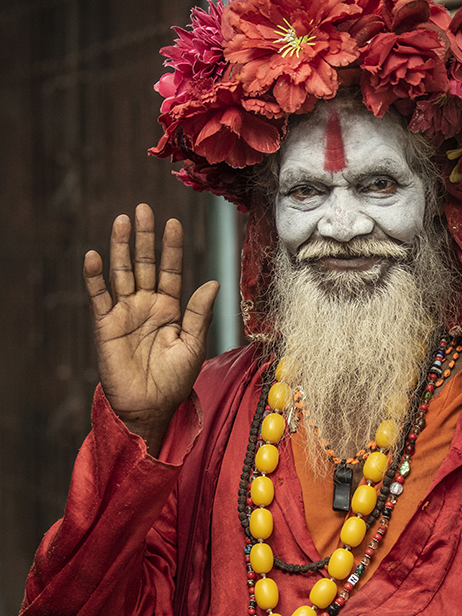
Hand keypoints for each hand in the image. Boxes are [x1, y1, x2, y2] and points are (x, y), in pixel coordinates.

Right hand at [83, 204, 218, 453]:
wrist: (150, 406)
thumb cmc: (174, 380)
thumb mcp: (193, 345)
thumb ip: (199, 314)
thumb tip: (212, 282)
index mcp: (170, 308)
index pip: (170, 270)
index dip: (171, 247)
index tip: (173, 222)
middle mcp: (146, 305)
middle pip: (144, 264)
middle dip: (145, 237)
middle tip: (143, 209)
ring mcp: (125, 312)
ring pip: (122, 273)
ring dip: (121, 247)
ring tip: (122, 221)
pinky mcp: (106, 324)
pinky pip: (100, 296)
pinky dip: (95, 277)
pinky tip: (95, 256)